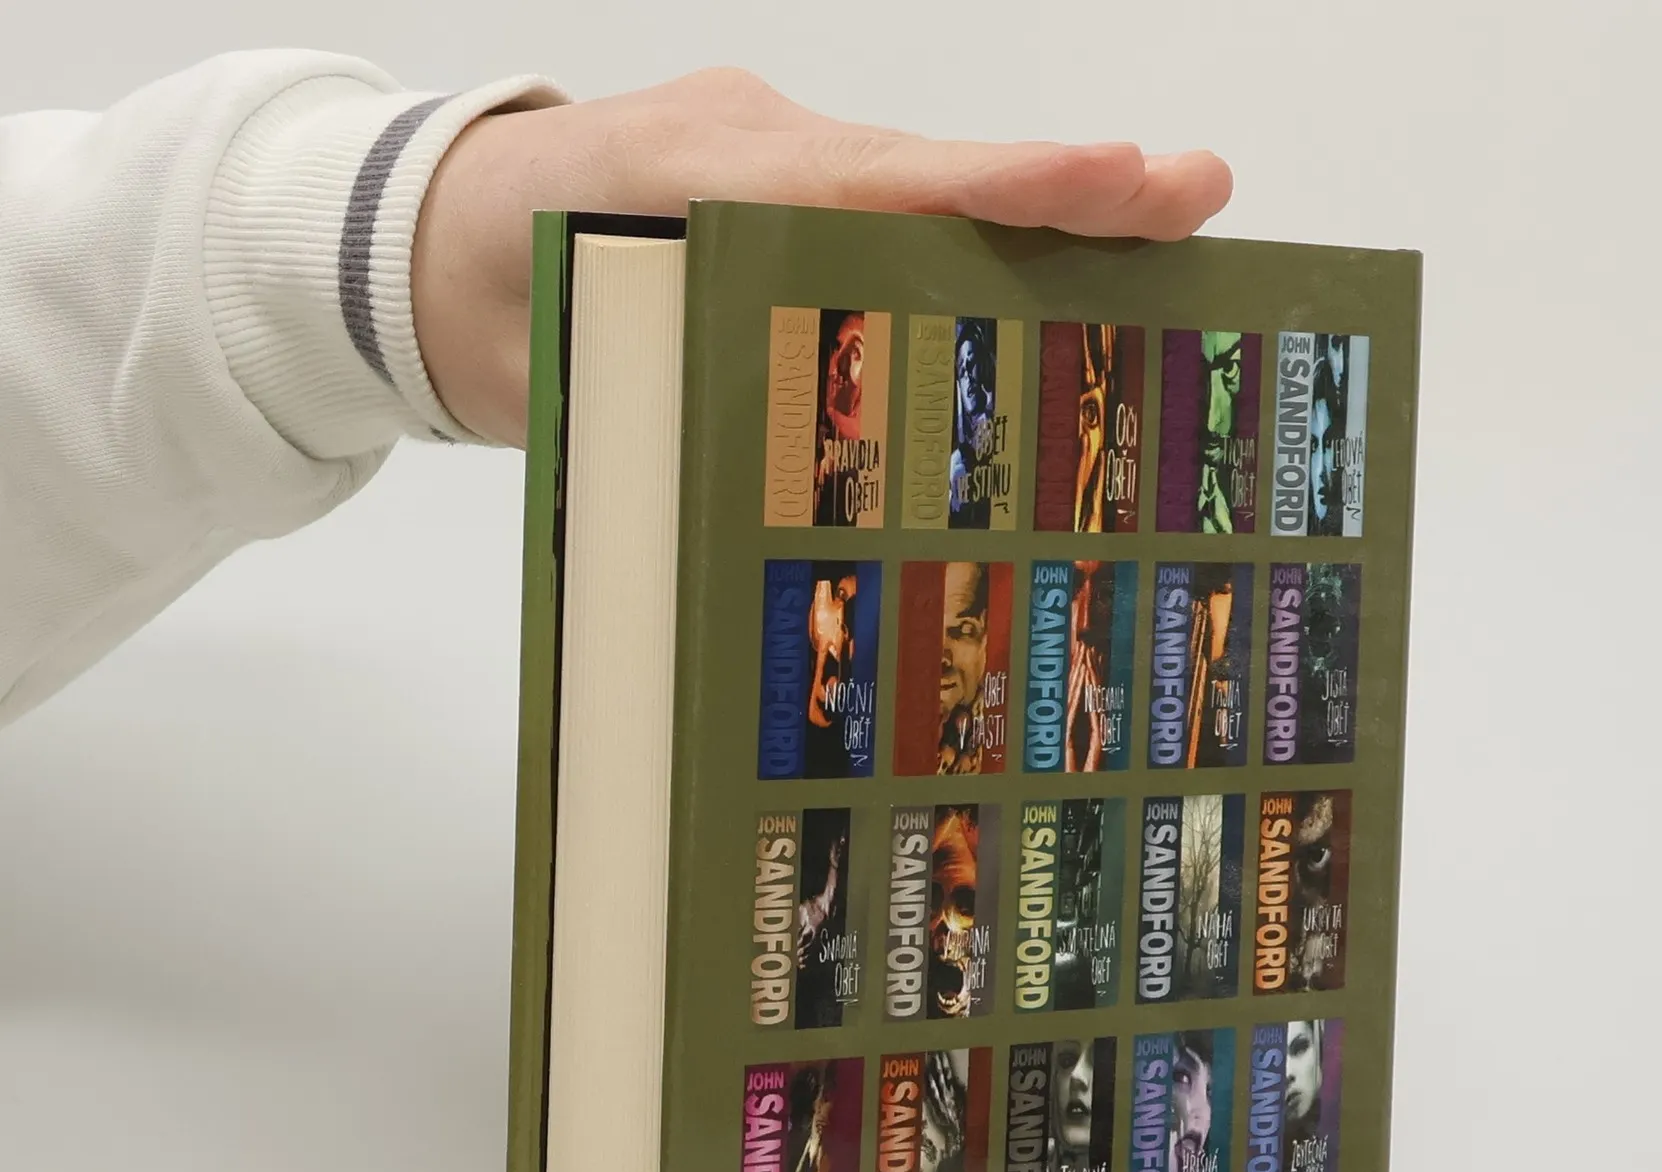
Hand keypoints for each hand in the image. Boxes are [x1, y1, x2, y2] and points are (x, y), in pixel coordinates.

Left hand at [412, 68, 1232, 446]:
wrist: (410, 242)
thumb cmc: (483, 302)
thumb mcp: (567, 362)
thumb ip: (669, 390)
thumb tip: (779, 477)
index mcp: (706, 179)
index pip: (881, 186)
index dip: (1003, 194)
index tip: (1117, 183)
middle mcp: (756, 148)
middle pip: (930, 174)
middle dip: (1064, 190)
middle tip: (1195, 195)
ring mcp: (766, 154)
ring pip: (917, 190)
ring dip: (1032, 217)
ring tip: (1162, 231)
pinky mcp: (767, 183)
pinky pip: (879, 208)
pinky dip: (960, 240)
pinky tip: (1040, 280)